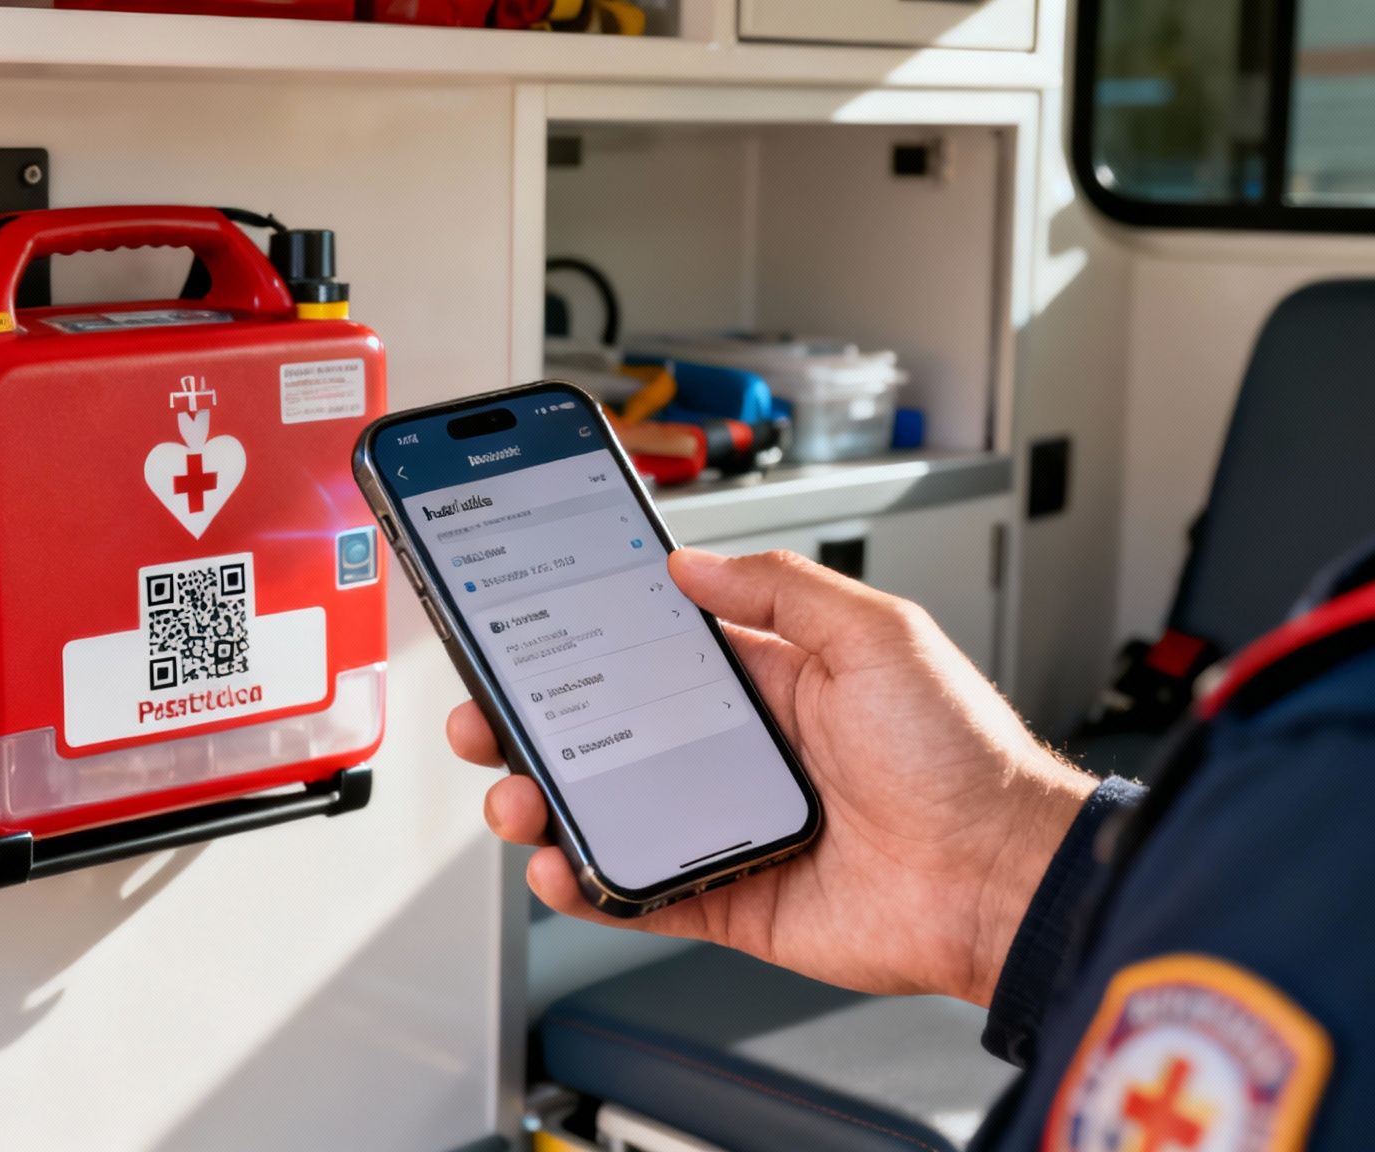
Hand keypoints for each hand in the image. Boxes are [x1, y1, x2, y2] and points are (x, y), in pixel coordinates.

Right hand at [448, 549, 1094, 1006]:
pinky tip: (558, 865)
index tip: (527, 631)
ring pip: (608, 814)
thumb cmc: (960, 756)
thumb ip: (780, 589)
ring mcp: (729, 829)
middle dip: (534, 726)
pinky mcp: (730, 899)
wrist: (999, 879)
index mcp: (771, 683)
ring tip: (514, 794)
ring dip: (545, 802)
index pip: (651, 656)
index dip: (584, 646)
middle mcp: (741, 755)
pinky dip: (587, 885)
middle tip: (485, 719)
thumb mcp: (875, 635)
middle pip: (607, 737)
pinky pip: (639, 893)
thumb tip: (691, 560)